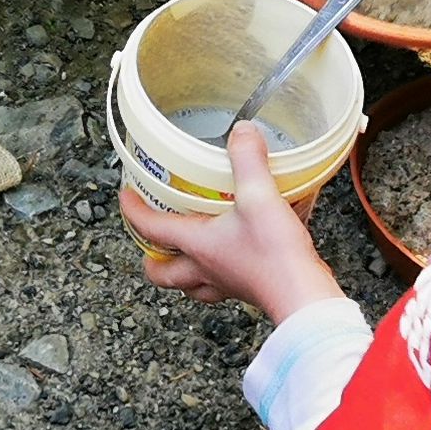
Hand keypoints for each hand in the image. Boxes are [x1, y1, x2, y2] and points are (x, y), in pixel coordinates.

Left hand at [121, 125, 345, 317]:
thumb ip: (248, 161)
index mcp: (196, 244)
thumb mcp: (259, 197)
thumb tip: (242, 133)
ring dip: (183, 271)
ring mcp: (227, 283)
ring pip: (192, 284)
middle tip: (151, 242)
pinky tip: (234, 256)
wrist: (305, 296)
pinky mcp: (249, 289)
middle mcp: (205, 268)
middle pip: (163, 274)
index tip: (126, 197)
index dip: (133, 211)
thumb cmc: (275, 255)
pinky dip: (219, 273)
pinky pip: (223, 285)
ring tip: (186, 253)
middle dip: (152, 259)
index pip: (151, 228)